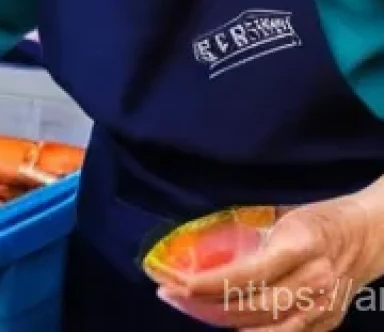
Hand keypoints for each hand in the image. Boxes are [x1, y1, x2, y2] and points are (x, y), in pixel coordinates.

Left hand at [159, 195, 380, 329]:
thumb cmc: (318, 218)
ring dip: (224, 322)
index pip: (245, 273)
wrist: (370, 236)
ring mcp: (322, 307)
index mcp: (299, 245)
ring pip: (266, 327)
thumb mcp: (282, 214)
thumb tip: (201, 239)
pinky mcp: (328, 322)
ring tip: (190, 309)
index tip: (177, 281)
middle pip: (251, 305)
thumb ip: (250, 231)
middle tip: (170, 294)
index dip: (207, 281)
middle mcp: (312, 281)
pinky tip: (227, 324)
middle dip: (205, 303)